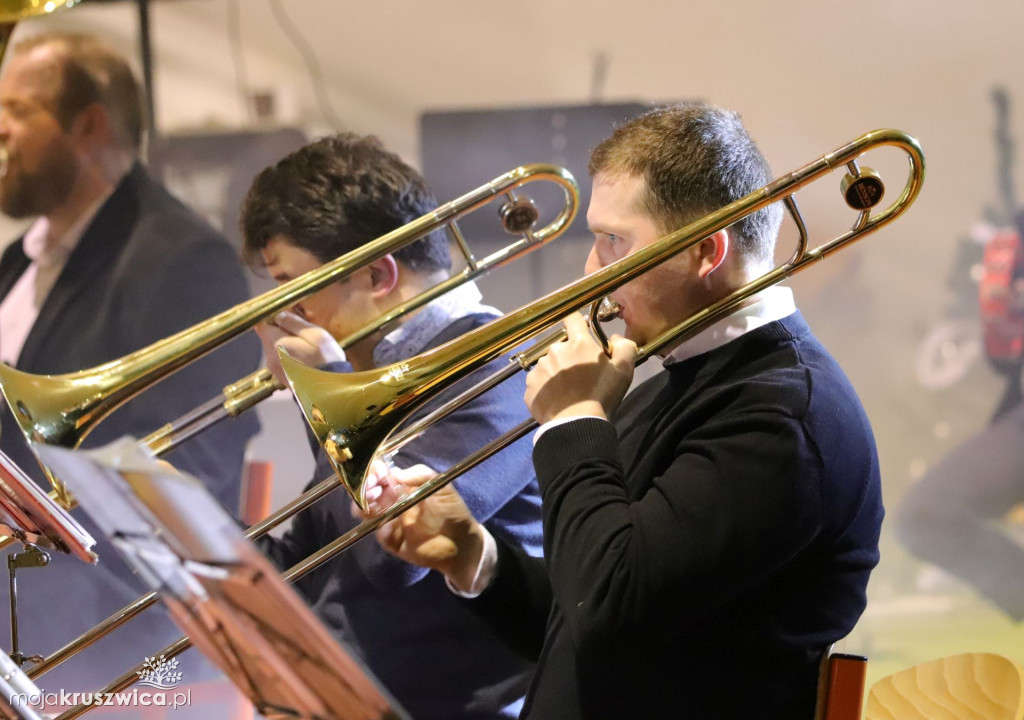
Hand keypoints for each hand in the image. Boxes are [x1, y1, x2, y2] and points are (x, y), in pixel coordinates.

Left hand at [255, 310, 346, 384]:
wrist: (330, 390)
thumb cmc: (325, 361)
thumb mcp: (315, 335)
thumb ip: (294, 323)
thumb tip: (279, 315)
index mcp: (276, 344)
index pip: (262, 323)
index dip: (273, 316)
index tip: (287, 315)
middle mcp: (270, 357)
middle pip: (269, 335)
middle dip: (282, 330)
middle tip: (302, 332)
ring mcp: (274, 368)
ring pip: (275, 346)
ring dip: (287, 342)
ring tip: (306, 346)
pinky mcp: (280, 375)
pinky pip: (280, 358)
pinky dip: (289, 353)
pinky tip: (304, 357)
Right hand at [370, 463, 487, 587]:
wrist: (462, 543)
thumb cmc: (453, 510)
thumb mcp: (442, 485)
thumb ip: (421, 474)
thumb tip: (395, 473)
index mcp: (401, 486)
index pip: (379, 474)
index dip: (374, 471)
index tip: (378, 473)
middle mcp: (391, 501)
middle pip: (366, 491)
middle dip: (364, 487)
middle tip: (374, 487)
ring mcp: (390, 521)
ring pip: (365, 512)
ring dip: (363, 506)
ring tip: (374, 504)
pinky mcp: (392, 541)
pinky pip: (380, 534)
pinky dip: (381, 529)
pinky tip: (390, 527)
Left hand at [525, 312, 636, 423]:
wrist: (576, 424)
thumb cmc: (601, 394)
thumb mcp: (624, 369)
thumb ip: (624, 346)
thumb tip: (614, 338)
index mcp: (577, 343)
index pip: (573, 319)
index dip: (578, 323)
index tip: (581, 331)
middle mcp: (554, 351)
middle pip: (562, 347)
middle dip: (570, 356)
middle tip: (581, 376)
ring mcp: (539, 369)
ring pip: (549, 365)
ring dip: (557, 373)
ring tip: (567, 392)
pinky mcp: (530, 387)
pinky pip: (538, 384)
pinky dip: (546, 390)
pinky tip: (556, 401)